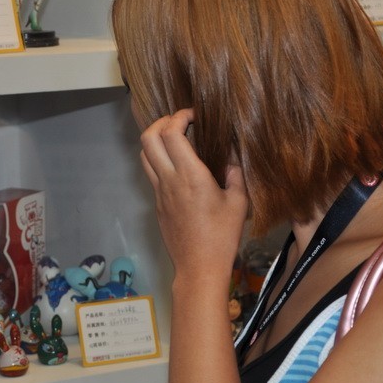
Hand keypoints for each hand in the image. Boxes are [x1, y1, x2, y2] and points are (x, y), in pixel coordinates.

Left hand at [139, 109, 248, 288]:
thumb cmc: (222, 236)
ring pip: (144, 155)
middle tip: (179, 121)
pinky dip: (159, 159)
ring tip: (175, 139)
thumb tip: (231, 159)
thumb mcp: (239, 203)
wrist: (198, 266)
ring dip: (155, 140)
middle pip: (147, 138)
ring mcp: (159, 192)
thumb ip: (235, 175)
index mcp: (190, 175)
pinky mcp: (156, 204)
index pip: (171, 133)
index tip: (194, 115)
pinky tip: (178, 165)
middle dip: (160, 121)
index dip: (179, 116)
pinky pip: (151, 173)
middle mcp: (169, 180)